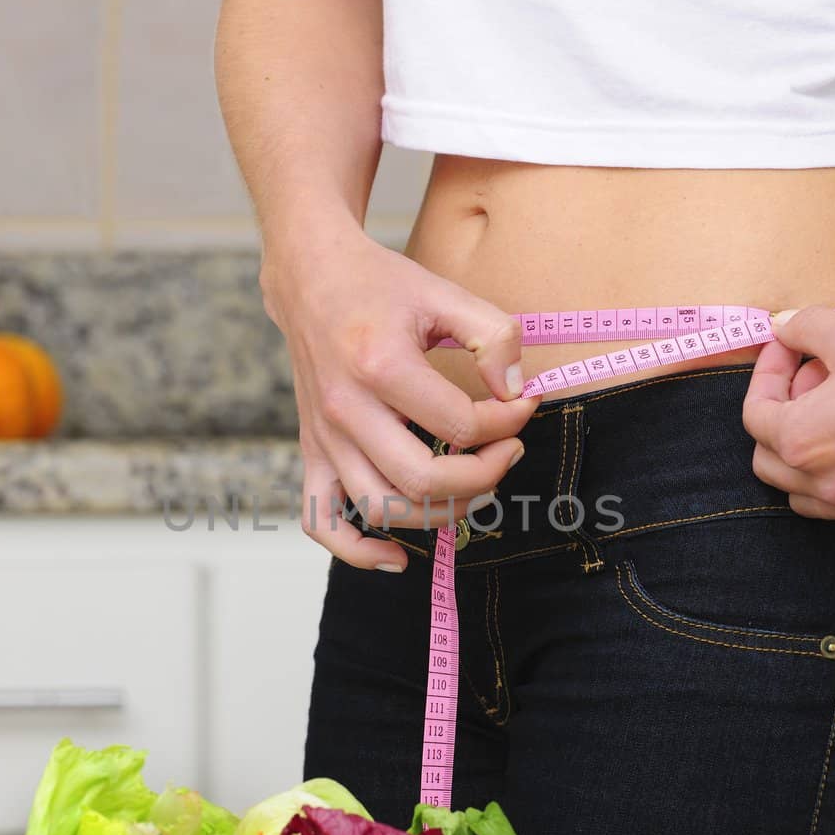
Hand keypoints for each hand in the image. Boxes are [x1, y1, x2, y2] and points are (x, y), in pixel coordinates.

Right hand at [262, 227, 536, 570]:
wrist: (311, 278)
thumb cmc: (380, 286)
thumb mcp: (445, 292)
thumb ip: (493, 337)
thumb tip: (516, 394)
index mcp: (380, 365)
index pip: (459, 424)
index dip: (506, 422)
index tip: (523, 404)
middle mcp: (345, 409)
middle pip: (422, 480)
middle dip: (483, 476)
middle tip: (510, 450)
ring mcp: (324, 437)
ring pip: (383, 508)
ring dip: (441, 513)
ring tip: (475, 486)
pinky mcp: (312, 452)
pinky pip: (322, 521)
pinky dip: (359, 551)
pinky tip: (399, 555)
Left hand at [742, 303, 834, 541]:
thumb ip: (802, 331)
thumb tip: (780, 328)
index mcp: (804, 441)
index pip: (755, 417)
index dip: (767, 375)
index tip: (789, 350)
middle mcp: (830, 485)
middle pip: (772, 464)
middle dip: (781, 421)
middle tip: (813, 381)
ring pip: (810, 501)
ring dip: (810, 464)